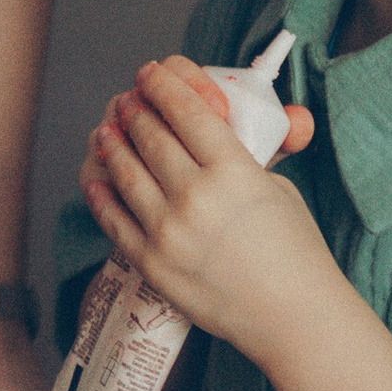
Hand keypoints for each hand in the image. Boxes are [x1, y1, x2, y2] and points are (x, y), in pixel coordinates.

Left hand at [80, 60, 329, 365]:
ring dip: (112, 143)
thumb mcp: (278, 188)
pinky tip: (96, 178)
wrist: (293, 317)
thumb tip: (225, 120)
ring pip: (125, 170)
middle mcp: (196, 196)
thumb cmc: (295, 251)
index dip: (163, 84)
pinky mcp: (151, 262)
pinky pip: (113, 218)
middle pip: (150, 134)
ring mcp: (168, 231)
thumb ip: (245, 154)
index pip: (186, 110)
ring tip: (107, 129)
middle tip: (128, 98)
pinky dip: (101, 192)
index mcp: (234, 171)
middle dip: (135, 108)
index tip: (151, 73)